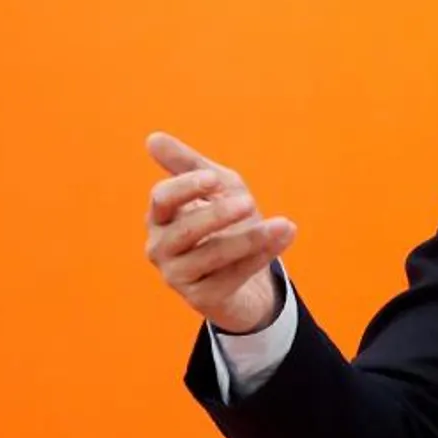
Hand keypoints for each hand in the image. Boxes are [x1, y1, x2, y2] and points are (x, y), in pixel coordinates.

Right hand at [144, 131, 296, 333]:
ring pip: (211, 256)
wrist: (246, 271)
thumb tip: (153, 138)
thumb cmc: (226, 222)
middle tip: (248, 202)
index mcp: (161, 217)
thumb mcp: (215, 187)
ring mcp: (178, 276)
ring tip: (282, 224)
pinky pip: (232, 276)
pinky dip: (260, 256)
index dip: (186, 188)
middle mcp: (161, 248)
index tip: (214, 179)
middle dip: (217, 215)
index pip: (162, 199)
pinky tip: (284, 237)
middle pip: (184, 230)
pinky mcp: (201, 299)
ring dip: (249, 239)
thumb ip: (188, 164)